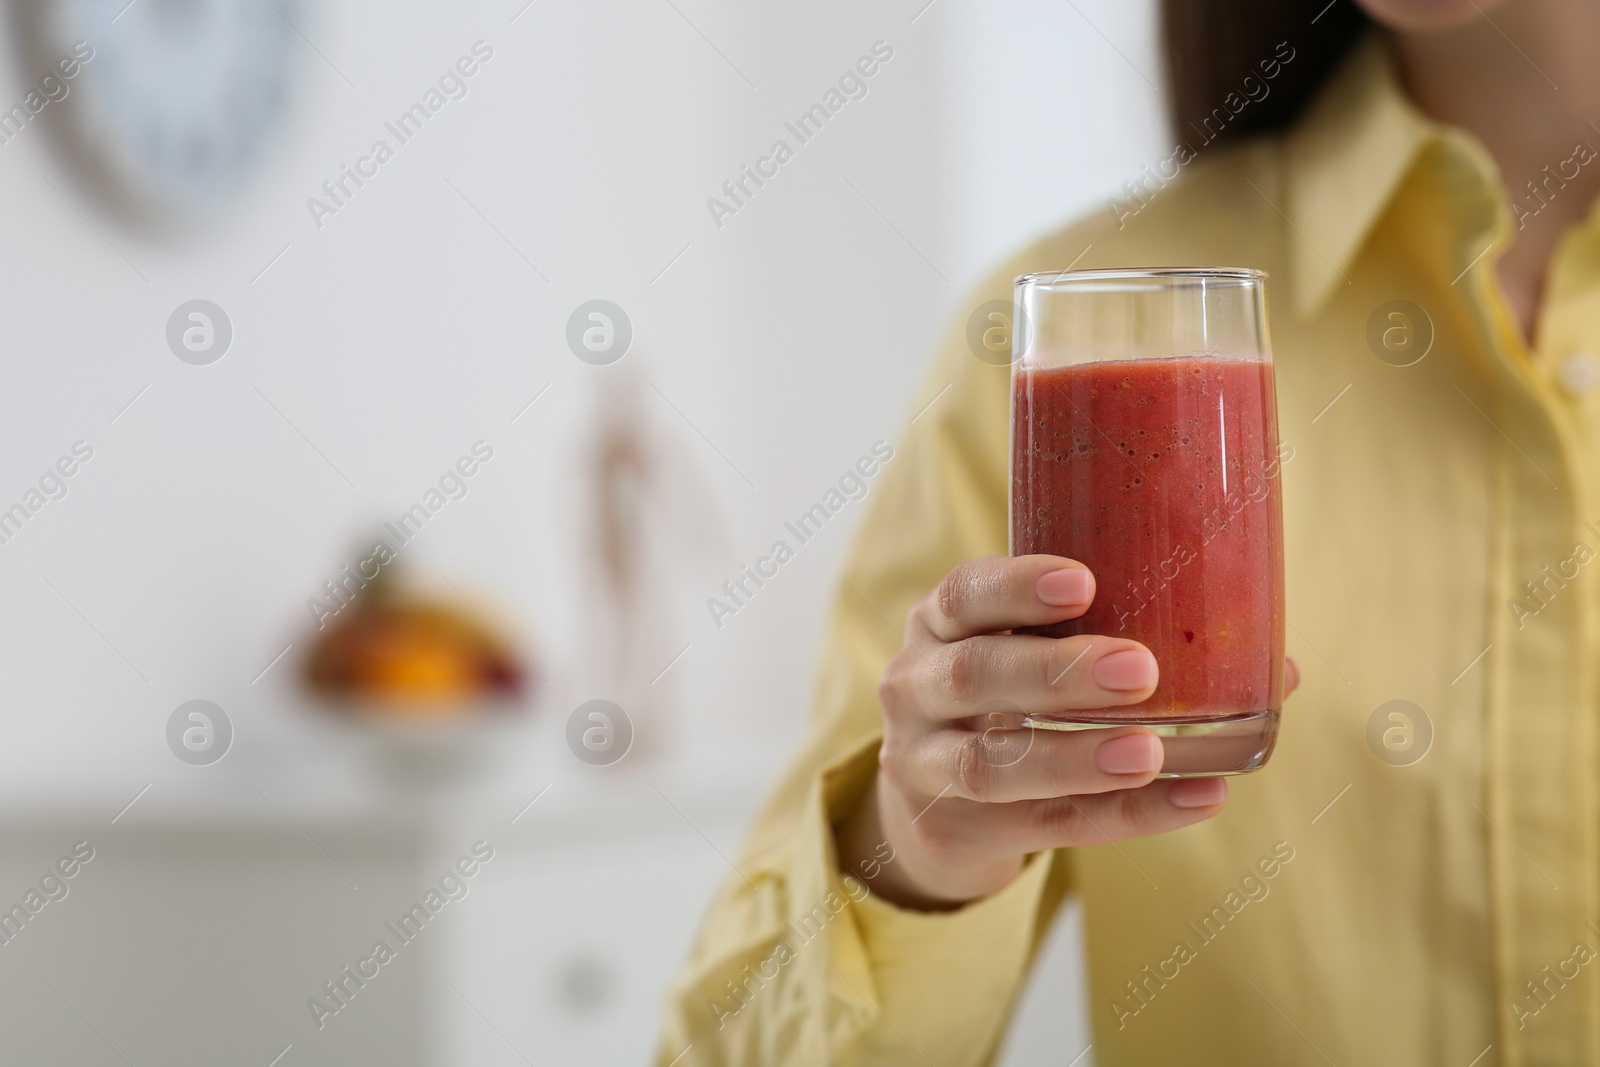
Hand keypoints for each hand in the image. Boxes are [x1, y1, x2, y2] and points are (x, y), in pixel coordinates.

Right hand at [836, 555, 1298, 909]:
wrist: (932, 807)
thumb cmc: (1006, 702)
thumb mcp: (1030, 655)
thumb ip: (1123, 641)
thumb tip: (1281, 665)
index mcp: (938, 625)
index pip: (963, 595)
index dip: (1017, 588)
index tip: (1083, 584)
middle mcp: (916, 688)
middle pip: (974, 677)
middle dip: (1056, 672)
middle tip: (1138, 669)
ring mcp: (926, 764)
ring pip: (993, 764)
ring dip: (1076, 757)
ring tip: (1151, 752)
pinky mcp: (956, 830)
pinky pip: (1044, 827)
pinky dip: (1122, 818)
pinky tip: (1193, 800)